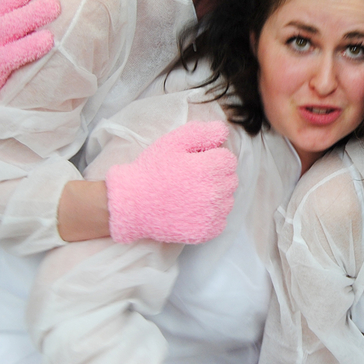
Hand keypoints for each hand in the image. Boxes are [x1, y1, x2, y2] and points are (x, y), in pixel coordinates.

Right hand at [106, 121, 238, 244]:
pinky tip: (192, 209)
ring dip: (216, 195)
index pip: (229, 159)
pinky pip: (221, 220)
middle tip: (192, 177)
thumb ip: (201, 132)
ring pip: (228, 200)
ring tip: (191, 194)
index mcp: (207, 168)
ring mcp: (211, 215)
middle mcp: (213, 193)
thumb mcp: (172, 142)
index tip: (196, 162)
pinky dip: (212, 215)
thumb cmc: (151, 171)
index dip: (212, 158)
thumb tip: (223, 131)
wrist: (131, 204)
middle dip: (216, 175)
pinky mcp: (206, 232)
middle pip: (231, 179)